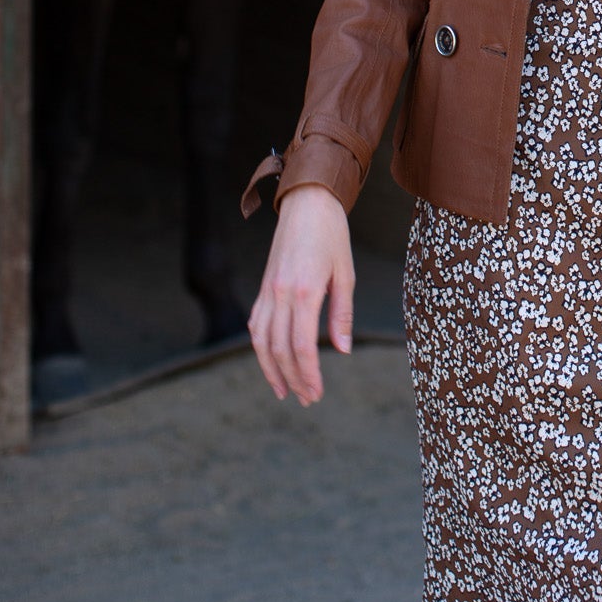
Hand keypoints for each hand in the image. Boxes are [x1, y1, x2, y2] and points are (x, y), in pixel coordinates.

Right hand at [248, 183, 354, 404]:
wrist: (307, 202)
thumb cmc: (331, 234)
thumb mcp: (345, 273)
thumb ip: (341, 314)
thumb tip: (341, 351)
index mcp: (305, 292)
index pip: (301, 346)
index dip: (308, 374)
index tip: (316, 393)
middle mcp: (281, 294)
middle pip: (280, 349)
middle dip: (293, 379)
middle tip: (307, 398)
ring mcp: (268, 290)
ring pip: (262, 341)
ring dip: (272, 369)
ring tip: (284, 390)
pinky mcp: (264, 286)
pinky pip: (256, 324)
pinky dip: (261, 347)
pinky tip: (271, 360)